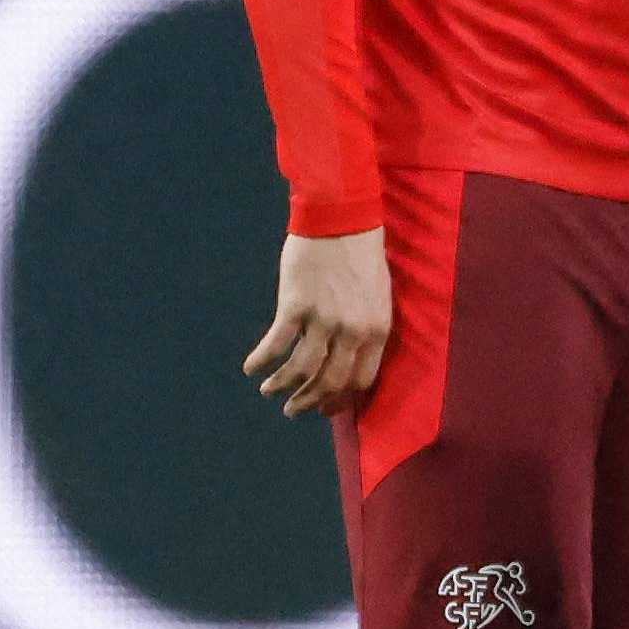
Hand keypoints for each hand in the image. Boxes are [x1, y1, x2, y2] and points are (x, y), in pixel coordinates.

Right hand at [246, 228, 389, 418]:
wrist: (342, 218)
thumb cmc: (361, 255)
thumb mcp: (377, 297)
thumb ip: (365, 329)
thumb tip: (346, 357)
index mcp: (377, 330)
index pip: (360, 380)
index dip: (340, 399)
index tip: (324, 406)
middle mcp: (353, 331)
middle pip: (330, 382)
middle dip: (309, 402)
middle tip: (293, 410)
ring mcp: (324, 320)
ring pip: (302, 370)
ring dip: (283, 386)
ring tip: (269, 392)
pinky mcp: (296, 305)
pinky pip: (278, 343)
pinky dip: (262, 360)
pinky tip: (251, 367)